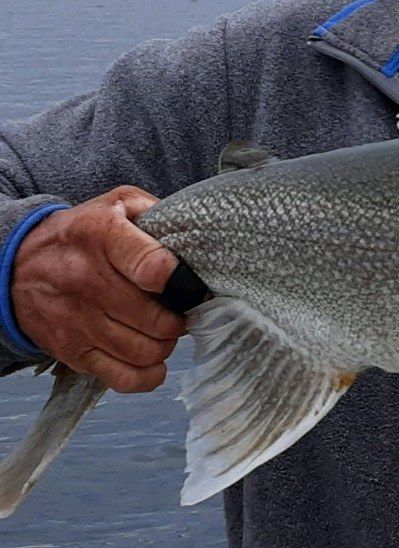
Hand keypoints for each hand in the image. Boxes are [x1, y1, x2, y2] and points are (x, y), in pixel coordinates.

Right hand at [11, 186, 184, 391]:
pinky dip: (148, 375)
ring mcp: (78, 321)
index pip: (154, 267)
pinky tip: (152, 359)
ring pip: (145, 351)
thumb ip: (157, 212)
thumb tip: (196, 233)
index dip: (182, 279)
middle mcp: (88, 281)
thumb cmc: (80, 234)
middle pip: (157, 320)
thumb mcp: (116, 204)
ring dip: (167, 345)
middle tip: (182, 310)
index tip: (192, 282)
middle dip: (181, 318)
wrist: (15, 266)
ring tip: (165, 330)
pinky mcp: (72, 350)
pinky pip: (122, 378)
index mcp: (103, 236)